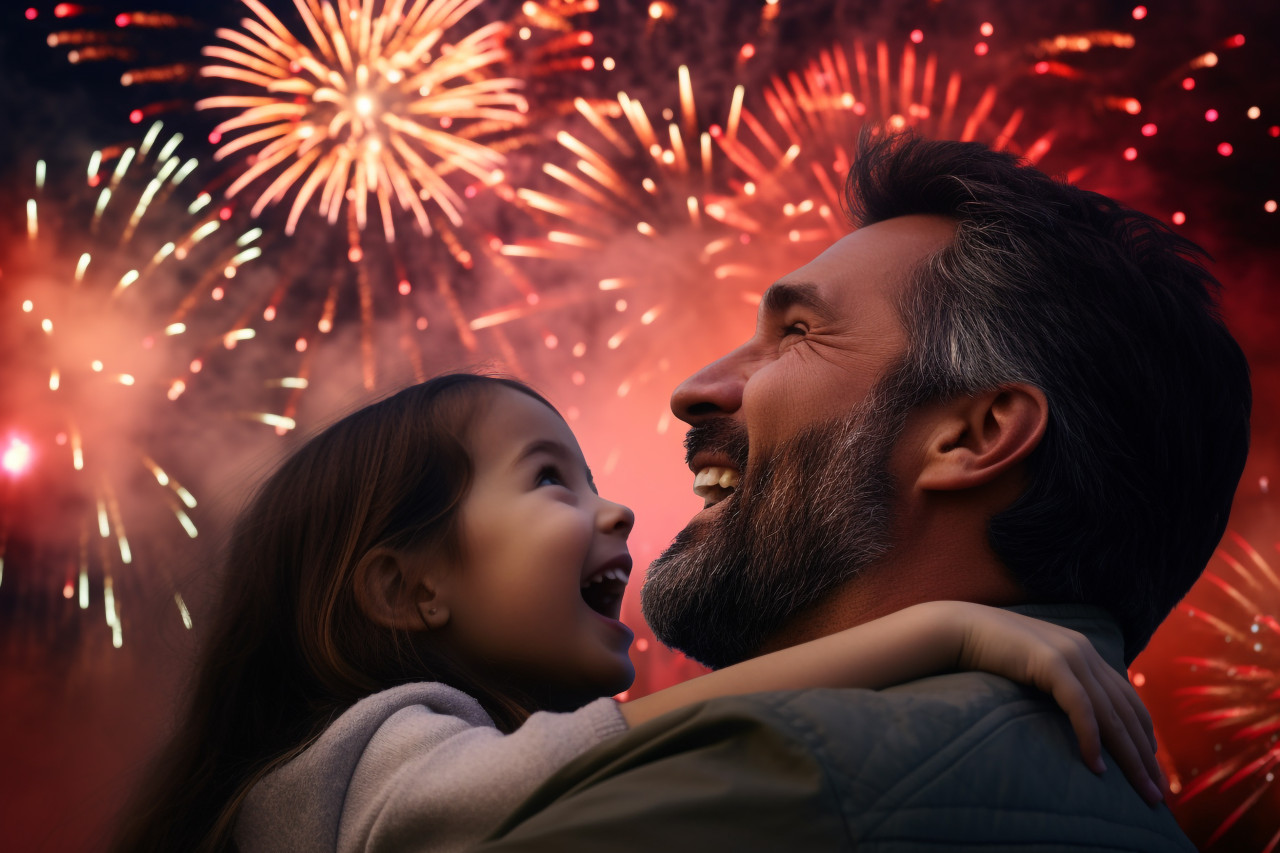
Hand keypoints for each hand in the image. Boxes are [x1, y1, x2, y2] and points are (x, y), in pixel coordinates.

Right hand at [947, 603, 1165, 805]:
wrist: (960, 629)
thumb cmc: (991, 654)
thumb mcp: (1034, 669)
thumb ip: (1058, 683)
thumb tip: (1073, 716)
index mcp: (1085, 652)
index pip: (1128, 700)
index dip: (1145, 736)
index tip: (1152, 769)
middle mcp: (1085, 651)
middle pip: (1128, 711)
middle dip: (1146, 755)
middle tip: (1157, 792)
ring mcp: (1069, 655)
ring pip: (1111, 714)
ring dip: (1130, 756)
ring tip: (1141, 789)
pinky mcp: (1050, 662)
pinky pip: (1080, 707)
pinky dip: (1091, 739)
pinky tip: (1096, 767)